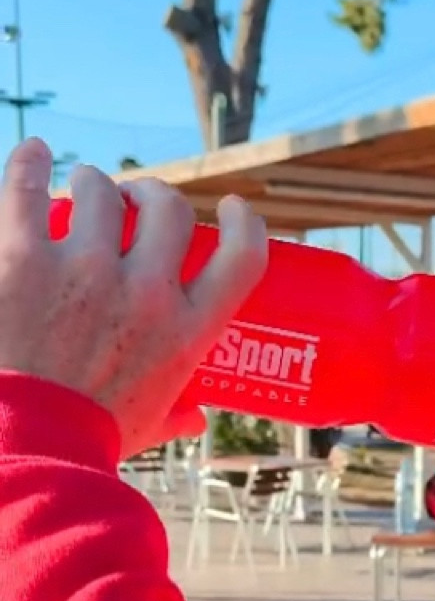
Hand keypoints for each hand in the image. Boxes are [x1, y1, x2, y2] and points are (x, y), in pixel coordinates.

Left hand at [0, 140, 267, 457]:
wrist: (25, 446)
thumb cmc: (88, 442)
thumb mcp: (149, 425)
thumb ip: (176, 415)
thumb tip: (197, 418)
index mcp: (187, 331)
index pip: (242, 257)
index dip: (243, 222)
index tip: (231, 208)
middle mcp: (147, 293)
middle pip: (168, 210)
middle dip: (152, 196)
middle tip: (132, 201)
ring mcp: (85, 272)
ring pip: (100, 191)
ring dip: (92, 185)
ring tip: (79, 191)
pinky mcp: (24, 260)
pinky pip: (30, 190)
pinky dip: (31, 164)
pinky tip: (34, 153)